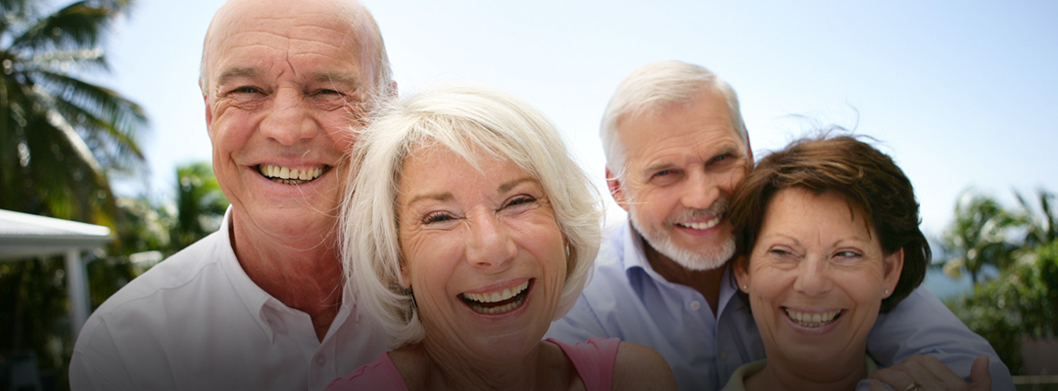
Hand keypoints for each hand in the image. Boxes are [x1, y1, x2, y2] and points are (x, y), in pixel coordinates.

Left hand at [867, 355, 990, 390]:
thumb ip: (982, 382)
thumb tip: (983, 358)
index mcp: (955, 388)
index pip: (929, 361)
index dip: (914, 360)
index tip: (906, 366)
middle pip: (911, 366)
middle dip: (896, 367)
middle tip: (887, 372)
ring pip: (898, 377)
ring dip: (884, 374)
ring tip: (877, 377)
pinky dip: (877, 387)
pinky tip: (873, 384)